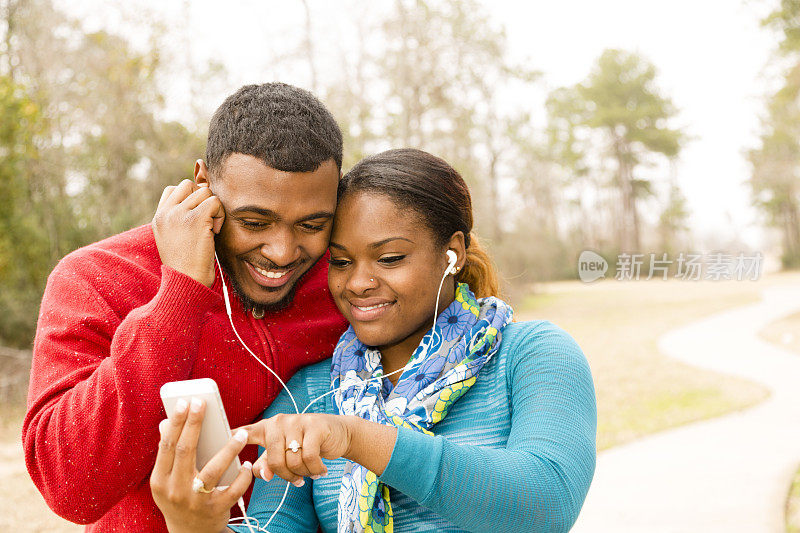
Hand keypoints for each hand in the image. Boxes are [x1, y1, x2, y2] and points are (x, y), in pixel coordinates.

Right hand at [150, 398, 252, 532]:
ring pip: (213, 470)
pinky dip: (242, 476)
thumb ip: (168, 455)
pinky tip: (248, 464)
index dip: (176, 423)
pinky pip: (233, 490)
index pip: (167, 446)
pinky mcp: (215, 510)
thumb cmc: (179, 496)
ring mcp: (195, 501)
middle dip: (194, 424)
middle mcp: (175, 491)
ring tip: (242, 434)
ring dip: (229, 449)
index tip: (185, 402)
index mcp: (160, 481)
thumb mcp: (166, 480)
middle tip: (203, 403)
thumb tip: (165, 423)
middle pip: (186, 451)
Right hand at [152, 179, 224, 286]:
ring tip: (210, 228)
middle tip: (205, 221)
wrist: (185, 281)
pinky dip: (220, 214)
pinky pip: (215, 201)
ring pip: (204, 191)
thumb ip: (179, 219)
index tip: (197, 218)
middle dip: (202, 199)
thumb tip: (201, 201)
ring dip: (213, 207)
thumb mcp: (174, 238)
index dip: (190, 198)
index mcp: (159, 217)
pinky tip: (214, 231)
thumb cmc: (185, 265)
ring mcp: (180, 214)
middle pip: (188, 184)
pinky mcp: (196, 218)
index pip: (173, 190)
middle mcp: (167, 212)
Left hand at [239, 413, 354, 485]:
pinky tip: (320, 470)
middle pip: (274, 460)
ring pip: (292, 460)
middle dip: (286, 476)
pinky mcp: (314, 426)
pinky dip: (315, 469)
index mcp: (268, 427)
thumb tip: (261, 474)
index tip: (220, 440)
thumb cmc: (308, 444)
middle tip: (297, 480)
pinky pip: (309, 457)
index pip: (246, 432)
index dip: (232, 437)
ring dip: (303, 473)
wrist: (339, 433)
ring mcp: (297, 422)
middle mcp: (280, 422)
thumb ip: (268, 463)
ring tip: (310, 472)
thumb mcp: (285, 453)